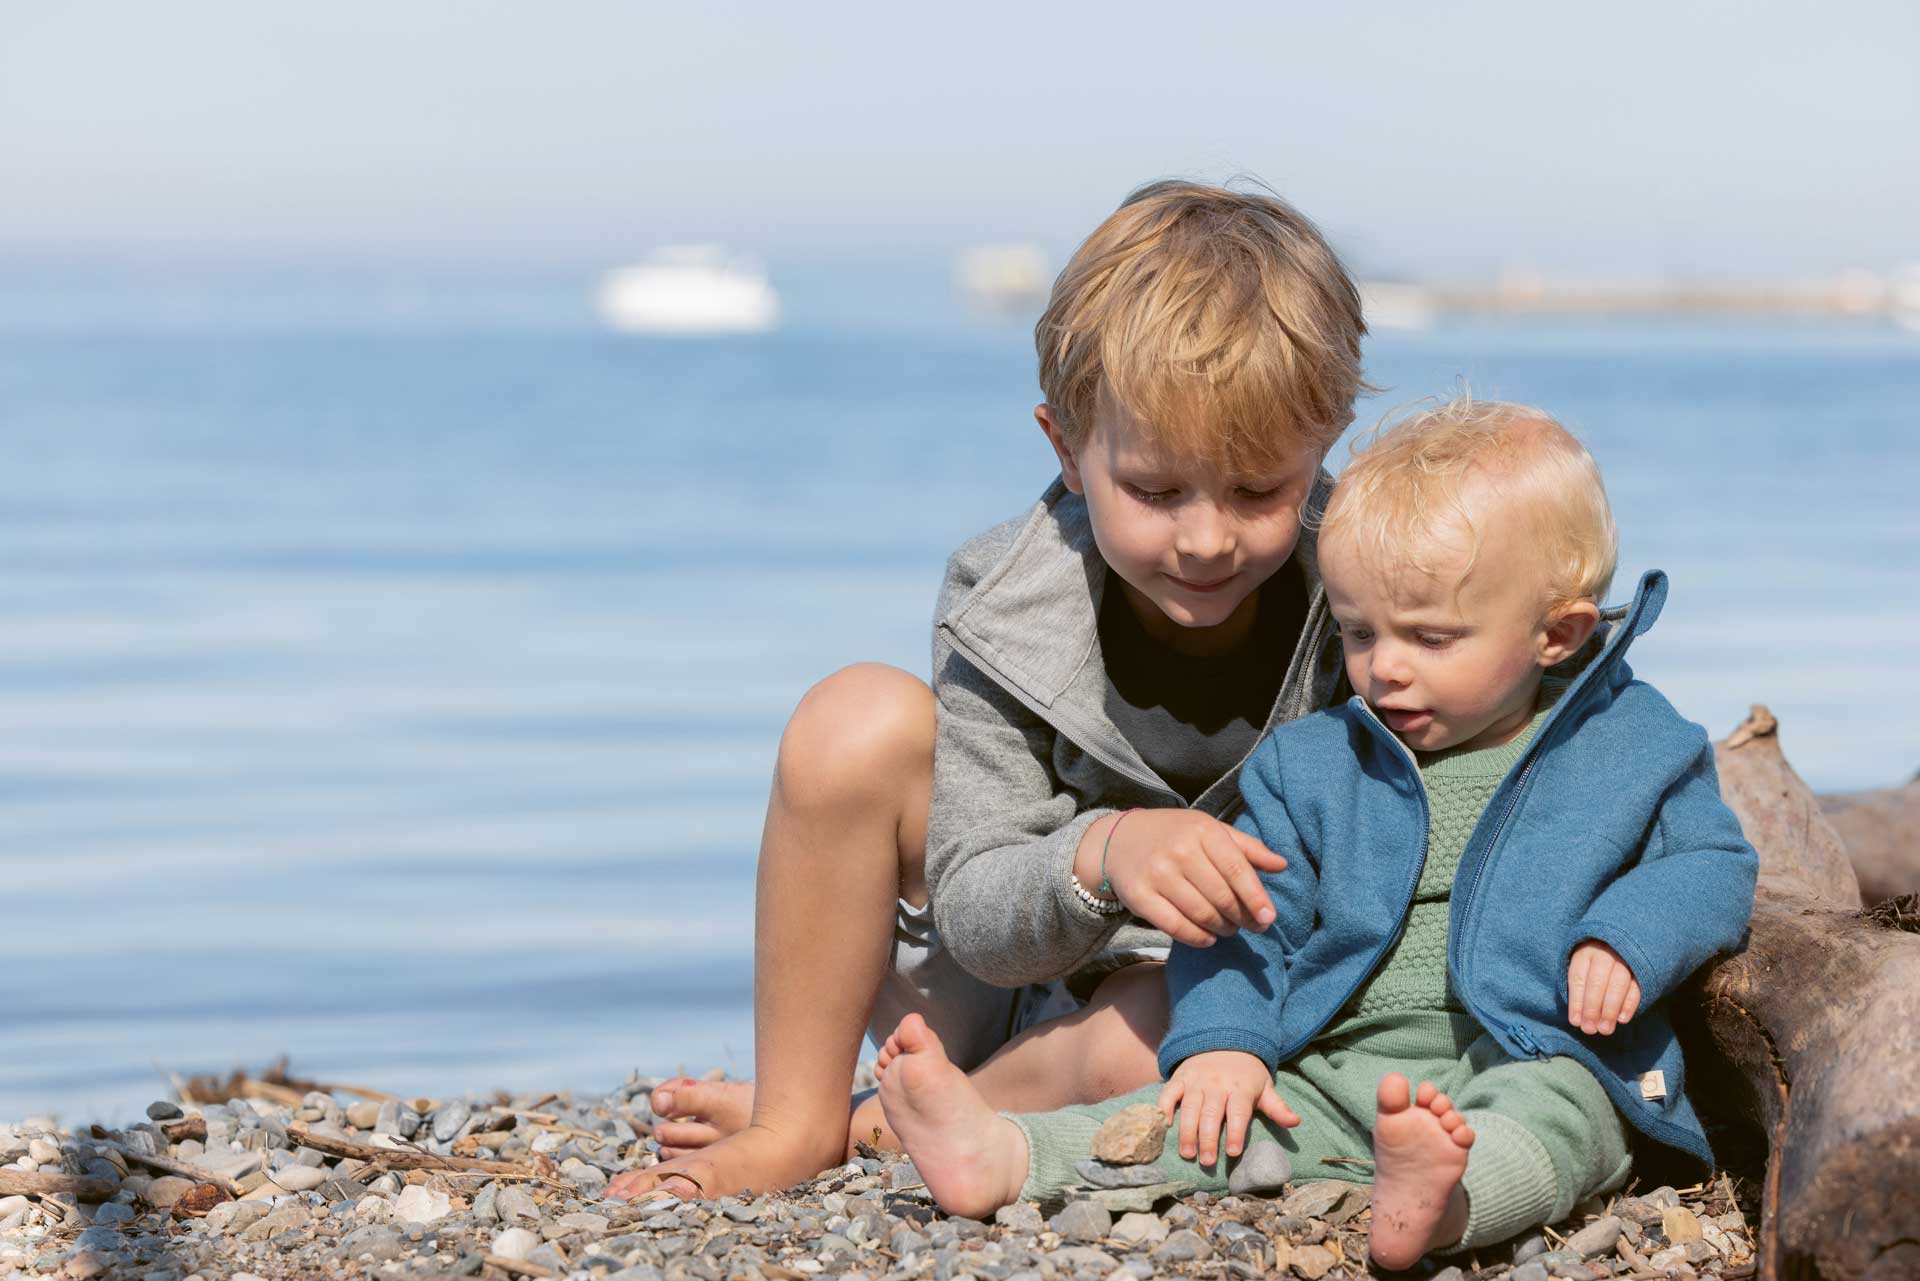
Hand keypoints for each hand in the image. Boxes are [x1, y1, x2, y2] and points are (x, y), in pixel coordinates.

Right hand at [1077, 809, 1285, 946]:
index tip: (1270, 918)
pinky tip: (1208, 937)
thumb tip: (1283, 865)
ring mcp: (1157, 874)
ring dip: (1222, 928)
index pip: (1236, 869)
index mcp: (1202, 830)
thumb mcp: (1209, 830)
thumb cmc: (1174, 835)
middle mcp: (1179, 851)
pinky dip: (1197, 938)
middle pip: (1221, 896)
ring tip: (1229, 929)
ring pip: (1201, 914)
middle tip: (1252, 926)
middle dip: (1242, 917)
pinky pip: (1175, 926)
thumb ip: (1247, 848)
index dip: (1256, 897)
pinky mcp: (1139, 896)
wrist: (1119, 840)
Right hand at [1157, 1049, 1298, 1165]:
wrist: (1224, 1041)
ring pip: (1189, 1108)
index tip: (1234, 1152)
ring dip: (1187, 1131)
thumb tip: (1295, 1123)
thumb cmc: (1246, 1074)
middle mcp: (1216, 1085)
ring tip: (1187, 1153)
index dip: (1236, 1132)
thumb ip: (1277, 1107)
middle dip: (1208, 1139)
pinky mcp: (1180, 1078)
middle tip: (1207, 1162)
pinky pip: (1168, 1093)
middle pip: (1211, 1114)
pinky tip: (1164, 1127)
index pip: (1238, 1112)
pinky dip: (1164, 1109)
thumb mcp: (1265, 1087)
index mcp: (1240, 1088)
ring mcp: (1196, 1081)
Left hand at [1567, 939, 1641, 1034]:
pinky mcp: (1642, 965)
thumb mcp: (1584, 966)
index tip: (1576, 1022)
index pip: (1578, 977)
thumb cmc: (1597, 961)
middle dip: (1593, 1008)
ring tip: (1605, 1029)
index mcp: (1585, 951)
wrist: (1627, 940)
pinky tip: (1622, 1019)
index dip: (1576, 1002)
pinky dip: (1629, 1004)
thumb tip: (1578, 1019)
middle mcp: (1605, 952)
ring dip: (1610, 1010)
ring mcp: (1625, 957)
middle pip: (1597, 981)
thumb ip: (1581, 988)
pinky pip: (1637, 986)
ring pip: (1617, 984)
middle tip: (1590, 1030)